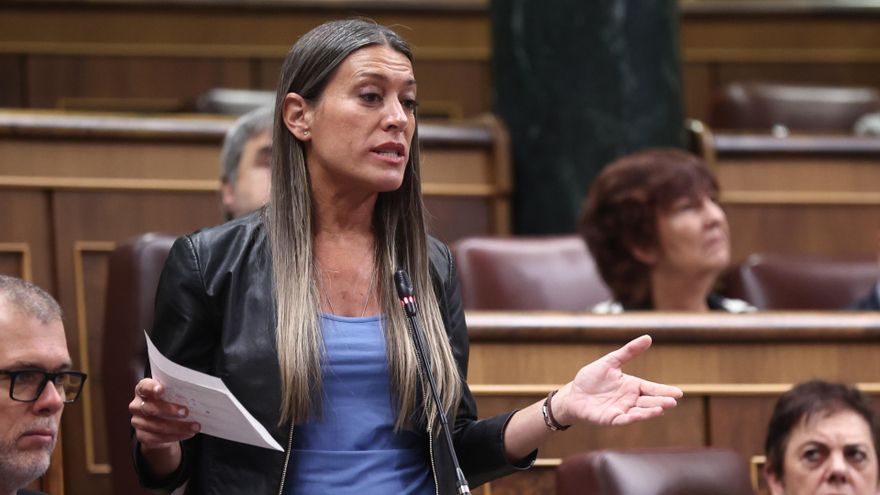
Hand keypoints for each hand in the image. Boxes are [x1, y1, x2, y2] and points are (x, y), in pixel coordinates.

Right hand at [129, 378, 199, 449]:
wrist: (159, 423)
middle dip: (170, 410)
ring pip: (156, 426)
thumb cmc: (168, 402)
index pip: (144, 386)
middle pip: (151, 408)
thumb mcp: (171, 394)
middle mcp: (136, 405)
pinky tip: (187, 434)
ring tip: (194, 427)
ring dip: (178, 427)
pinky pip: (158, 438)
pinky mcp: (141, 436)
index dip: (152, 388)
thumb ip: (177, 392)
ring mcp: (137, 421)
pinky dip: (175, 436)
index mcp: (143, 389)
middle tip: (186, 412)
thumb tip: (198, 395)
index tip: (161, 389)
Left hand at [554, 335, 681, 426]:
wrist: (573, 394)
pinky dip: (633, 418)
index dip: (664, 390)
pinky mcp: (611, 419)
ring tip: (661, 408)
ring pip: (640, 411)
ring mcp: (622, 410)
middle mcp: (630, 399)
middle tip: (673, 401)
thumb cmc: (591, 378)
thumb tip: (648, 337)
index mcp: (632, 386)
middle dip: (661, 401)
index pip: (651, 388)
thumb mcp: (610, 361)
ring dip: (650, 411)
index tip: (679, 393)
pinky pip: (624, 419)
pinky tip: (640, 415)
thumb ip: (629, 351)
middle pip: (649, 401)